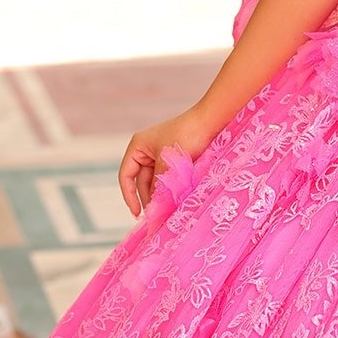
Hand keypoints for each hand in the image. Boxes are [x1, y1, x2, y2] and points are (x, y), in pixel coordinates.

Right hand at [118, 104, 217, 218]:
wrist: (211, 122)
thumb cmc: (186, 135)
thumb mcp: (168, 163)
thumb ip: (158, 185)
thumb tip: (153, 208)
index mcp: (138, 146)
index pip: (126, 175)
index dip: (129, 195)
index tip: (137, 213)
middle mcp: (147, 150)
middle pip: (141, 181)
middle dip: (147, 197)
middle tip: (154, 216)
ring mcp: (160, 154)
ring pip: (155, 181)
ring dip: (159, 194)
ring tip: (165, 210)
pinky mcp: (174, 159)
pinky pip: (167, 178)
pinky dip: (169, 188)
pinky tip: (173, 200)